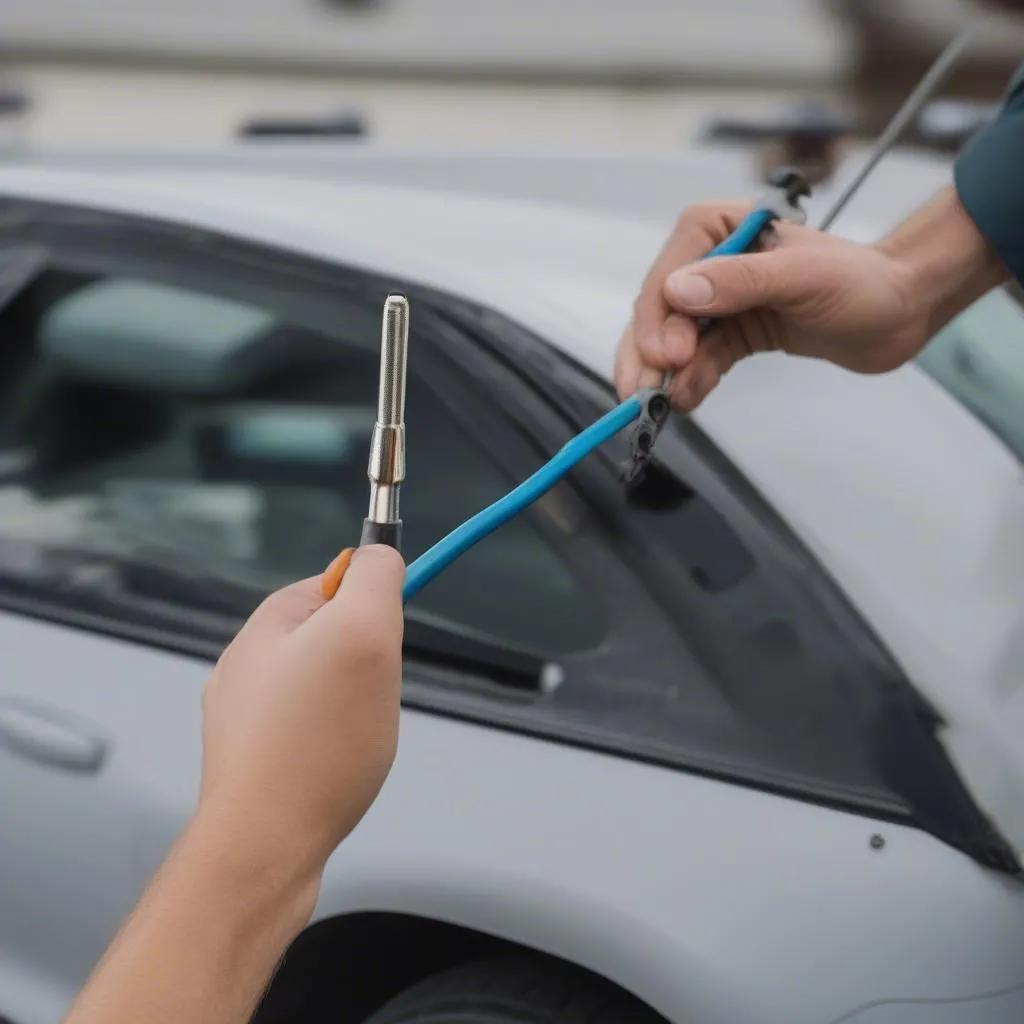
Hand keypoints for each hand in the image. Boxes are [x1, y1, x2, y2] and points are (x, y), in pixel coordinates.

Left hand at [197, 544, 405, 874]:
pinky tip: (333, 769)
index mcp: (269, 621)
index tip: (380, 648)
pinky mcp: (251, 757)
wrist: (264, 847)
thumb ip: (377, 580)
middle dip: (367, 667)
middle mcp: (248, 662)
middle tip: (368, 699)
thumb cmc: (316, 747)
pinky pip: (310, 729)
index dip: (375, 611)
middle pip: (336, 636)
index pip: (340, 580)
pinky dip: (333, 743)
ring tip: (350, 742)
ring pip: (326, 687)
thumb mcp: (363, 635)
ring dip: (353, 707)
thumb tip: (382, 553)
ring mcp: (243, 712)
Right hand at [614, 199, 927, 410]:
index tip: (668, 356)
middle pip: (660, 312)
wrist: (900, 313)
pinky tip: (686, 401)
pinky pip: (700, 360)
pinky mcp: (735, 332)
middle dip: (650, 355)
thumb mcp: (801, 276)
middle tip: (645, 395)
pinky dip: (690, 382)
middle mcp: (711, 261)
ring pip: (672, 341)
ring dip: (663, 376)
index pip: (668, 275)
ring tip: (658, 408)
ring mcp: (721, 301)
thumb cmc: (863, 282)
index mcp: (719, 229)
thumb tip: (678, 292)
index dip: (660, 319)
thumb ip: (739, 281)